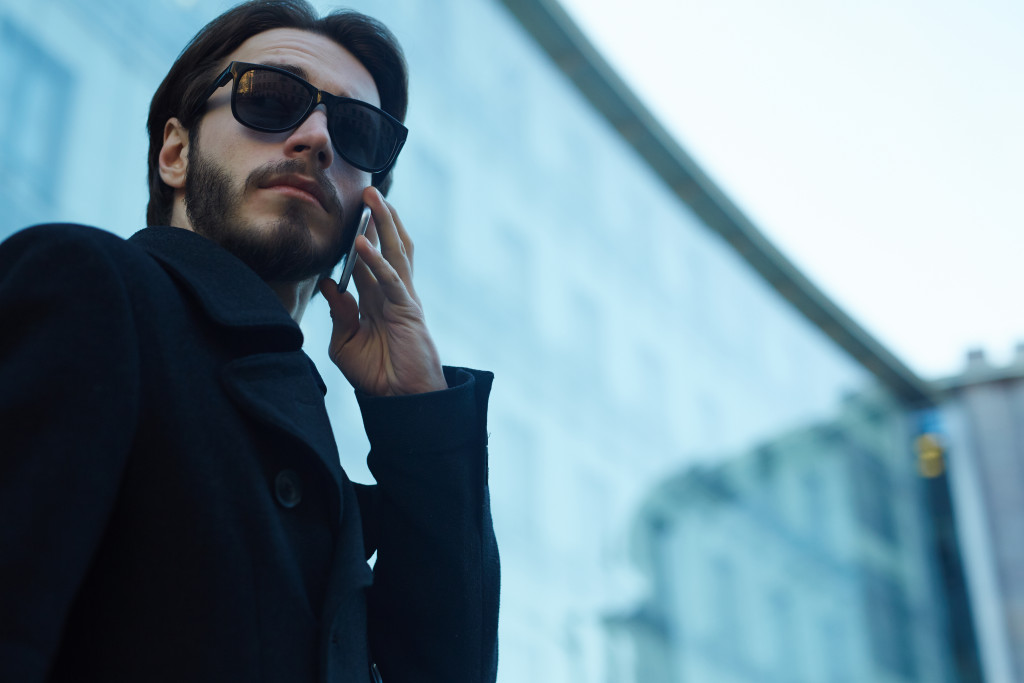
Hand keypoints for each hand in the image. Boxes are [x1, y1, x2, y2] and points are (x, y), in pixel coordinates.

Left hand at [318, 187, 446, 395]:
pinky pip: (391, 280)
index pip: (370, 260)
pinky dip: (376, 261)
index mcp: (378, 300)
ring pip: (396, 253)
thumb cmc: (376, 374)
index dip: (362, 235)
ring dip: (384, 225)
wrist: (399, 400)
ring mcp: (403, 300)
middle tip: (367, 192)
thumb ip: (339, 312)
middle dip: (379, 219)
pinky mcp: (407, 311)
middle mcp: (393, 294)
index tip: (352, 213)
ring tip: (373, 199)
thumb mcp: (345, 342)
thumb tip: (328, 283)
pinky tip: (362, 243)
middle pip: (388, 247)